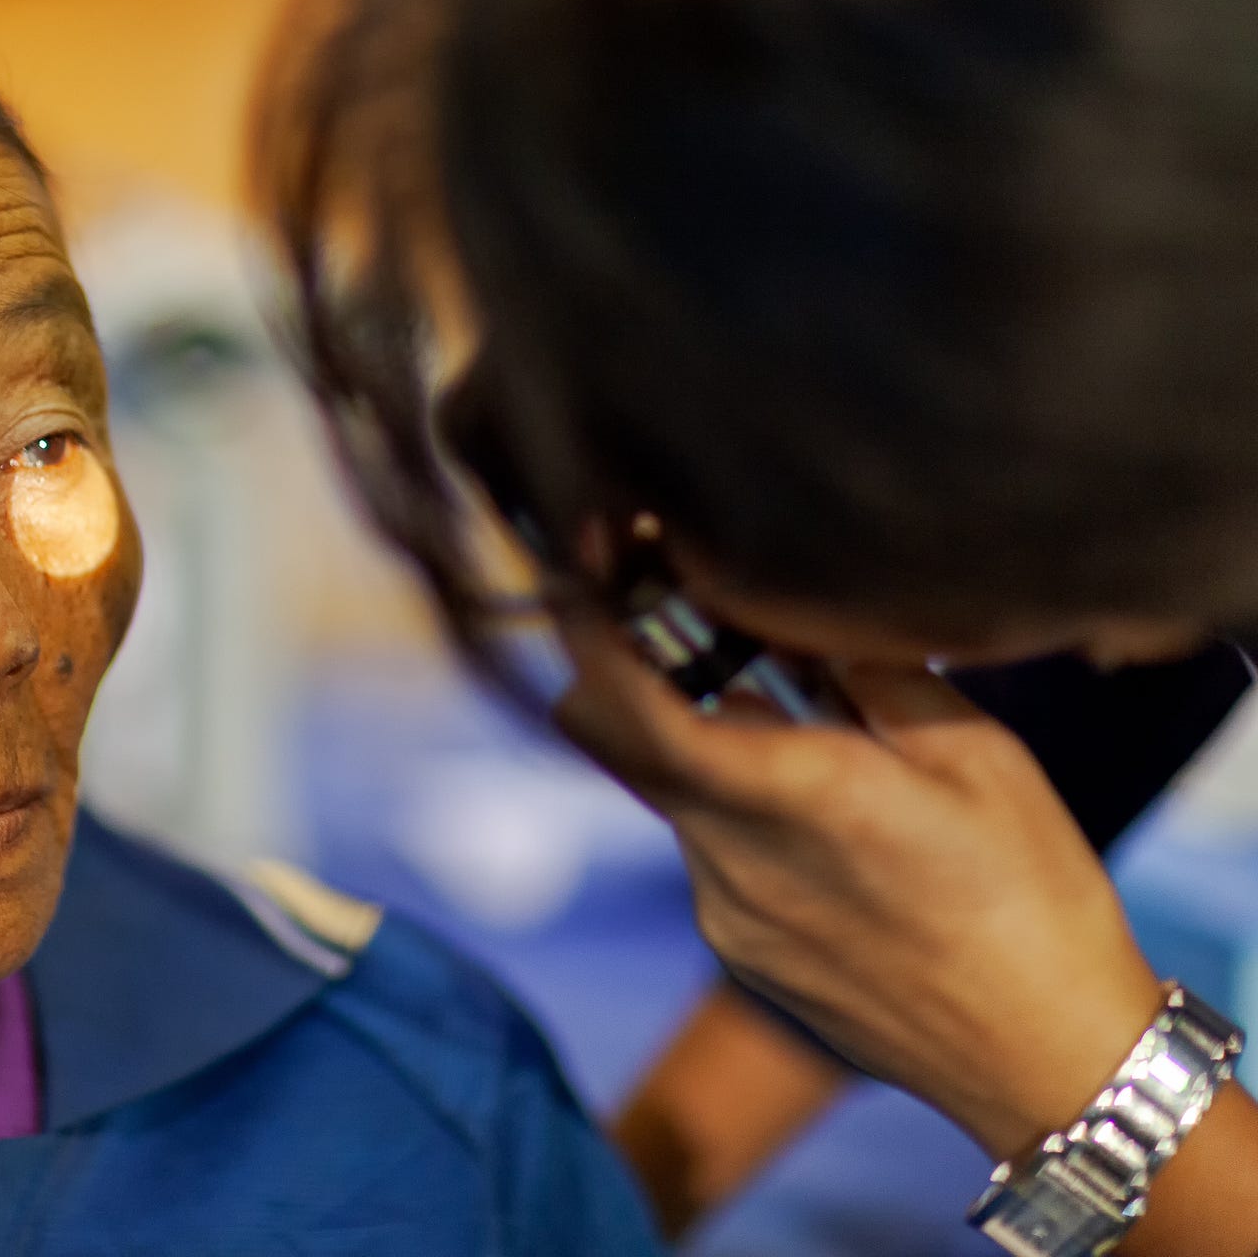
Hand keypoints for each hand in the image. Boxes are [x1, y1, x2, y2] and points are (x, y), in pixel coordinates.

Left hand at [552, 615, 1160, 1160]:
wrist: (1047, 1061)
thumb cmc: (1030, 897)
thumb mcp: (974, 754)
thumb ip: (866, 673)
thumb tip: (794, 610)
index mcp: (789, 796)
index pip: (630, 706)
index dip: (589, 633)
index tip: (583, 570)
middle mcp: (730, 858)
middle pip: (625, 744)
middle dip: (634, 670)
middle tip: (693, 619)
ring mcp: (725, 914)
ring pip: (675, 795)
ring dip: (707, 741)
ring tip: (806, 716)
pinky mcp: (741, 951)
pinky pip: (710, 851)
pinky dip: (739, 807)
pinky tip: (829, 813)